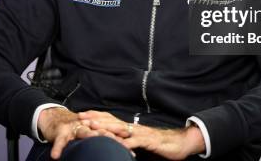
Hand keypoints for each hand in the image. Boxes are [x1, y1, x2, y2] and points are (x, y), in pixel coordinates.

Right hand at [38, 107, 118, 158]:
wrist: (54, 119)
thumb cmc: (74, 129)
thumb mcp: (89, 133)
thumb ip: (101, 138)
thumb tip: (121, 149)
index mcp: (94, 127)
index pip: (109, 132)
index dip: (119, 138)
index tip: (130, 147)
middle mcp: (85, 125)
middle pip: (99, 131)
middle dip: (108, 136)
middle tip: (118, 142)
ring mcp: (73, 127)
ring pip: (82, 132)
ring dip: (88, 135)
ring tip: (94, 138)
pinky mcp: (60, 132)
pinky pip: (59, 141)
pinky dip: (57, 148)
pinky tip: (55, 156)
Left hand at [79, 111, 205, 159]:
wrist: (180, 142)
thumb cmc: (159, 143)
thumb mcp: (139, 141)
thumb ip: (127, 139)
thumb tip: (114, 140)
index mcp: (130, 127)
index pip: (110, 118)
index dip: (95, 116)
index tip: (81, 114)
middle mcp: (133, 127)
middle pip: (111, 121)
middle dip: (95, 119)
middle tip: (80, 118)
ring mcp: (141, 133)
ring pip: (121, 129)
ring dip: (106, 128)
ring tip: (93, 127)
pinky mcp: (149, 141)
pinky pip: (136, 142)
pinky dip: (126, 143)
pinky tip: (118, 145)